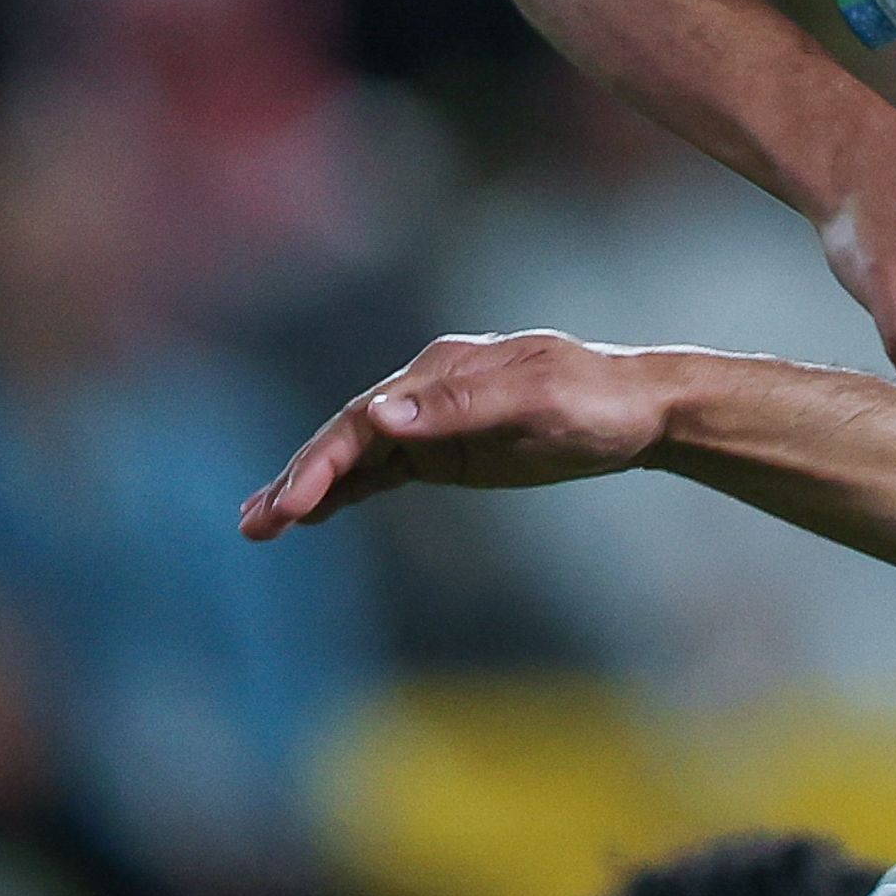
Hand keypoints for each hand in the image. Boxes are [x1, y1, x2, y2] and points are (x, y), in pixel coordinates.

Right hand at [242, 331, 680, 537]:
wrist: (641, 411)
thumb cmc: (595, 401)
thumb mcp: (538, 400)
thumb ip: (461, 407)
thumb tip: (383, 414)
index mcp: (442, 370)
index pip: (365, 418)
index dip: (323, 461)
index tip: (293, 504)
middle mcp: (427, 389)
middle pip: (347, 435)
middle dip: (298, 479)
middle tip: (254, 525)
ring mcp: (434, 419)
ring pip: (357, 455)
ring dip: (309, 488)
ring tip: (258, 525)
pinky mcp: (446, 449)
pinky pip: (383, 471)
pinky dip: (344, 491)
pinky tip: (312, 515)